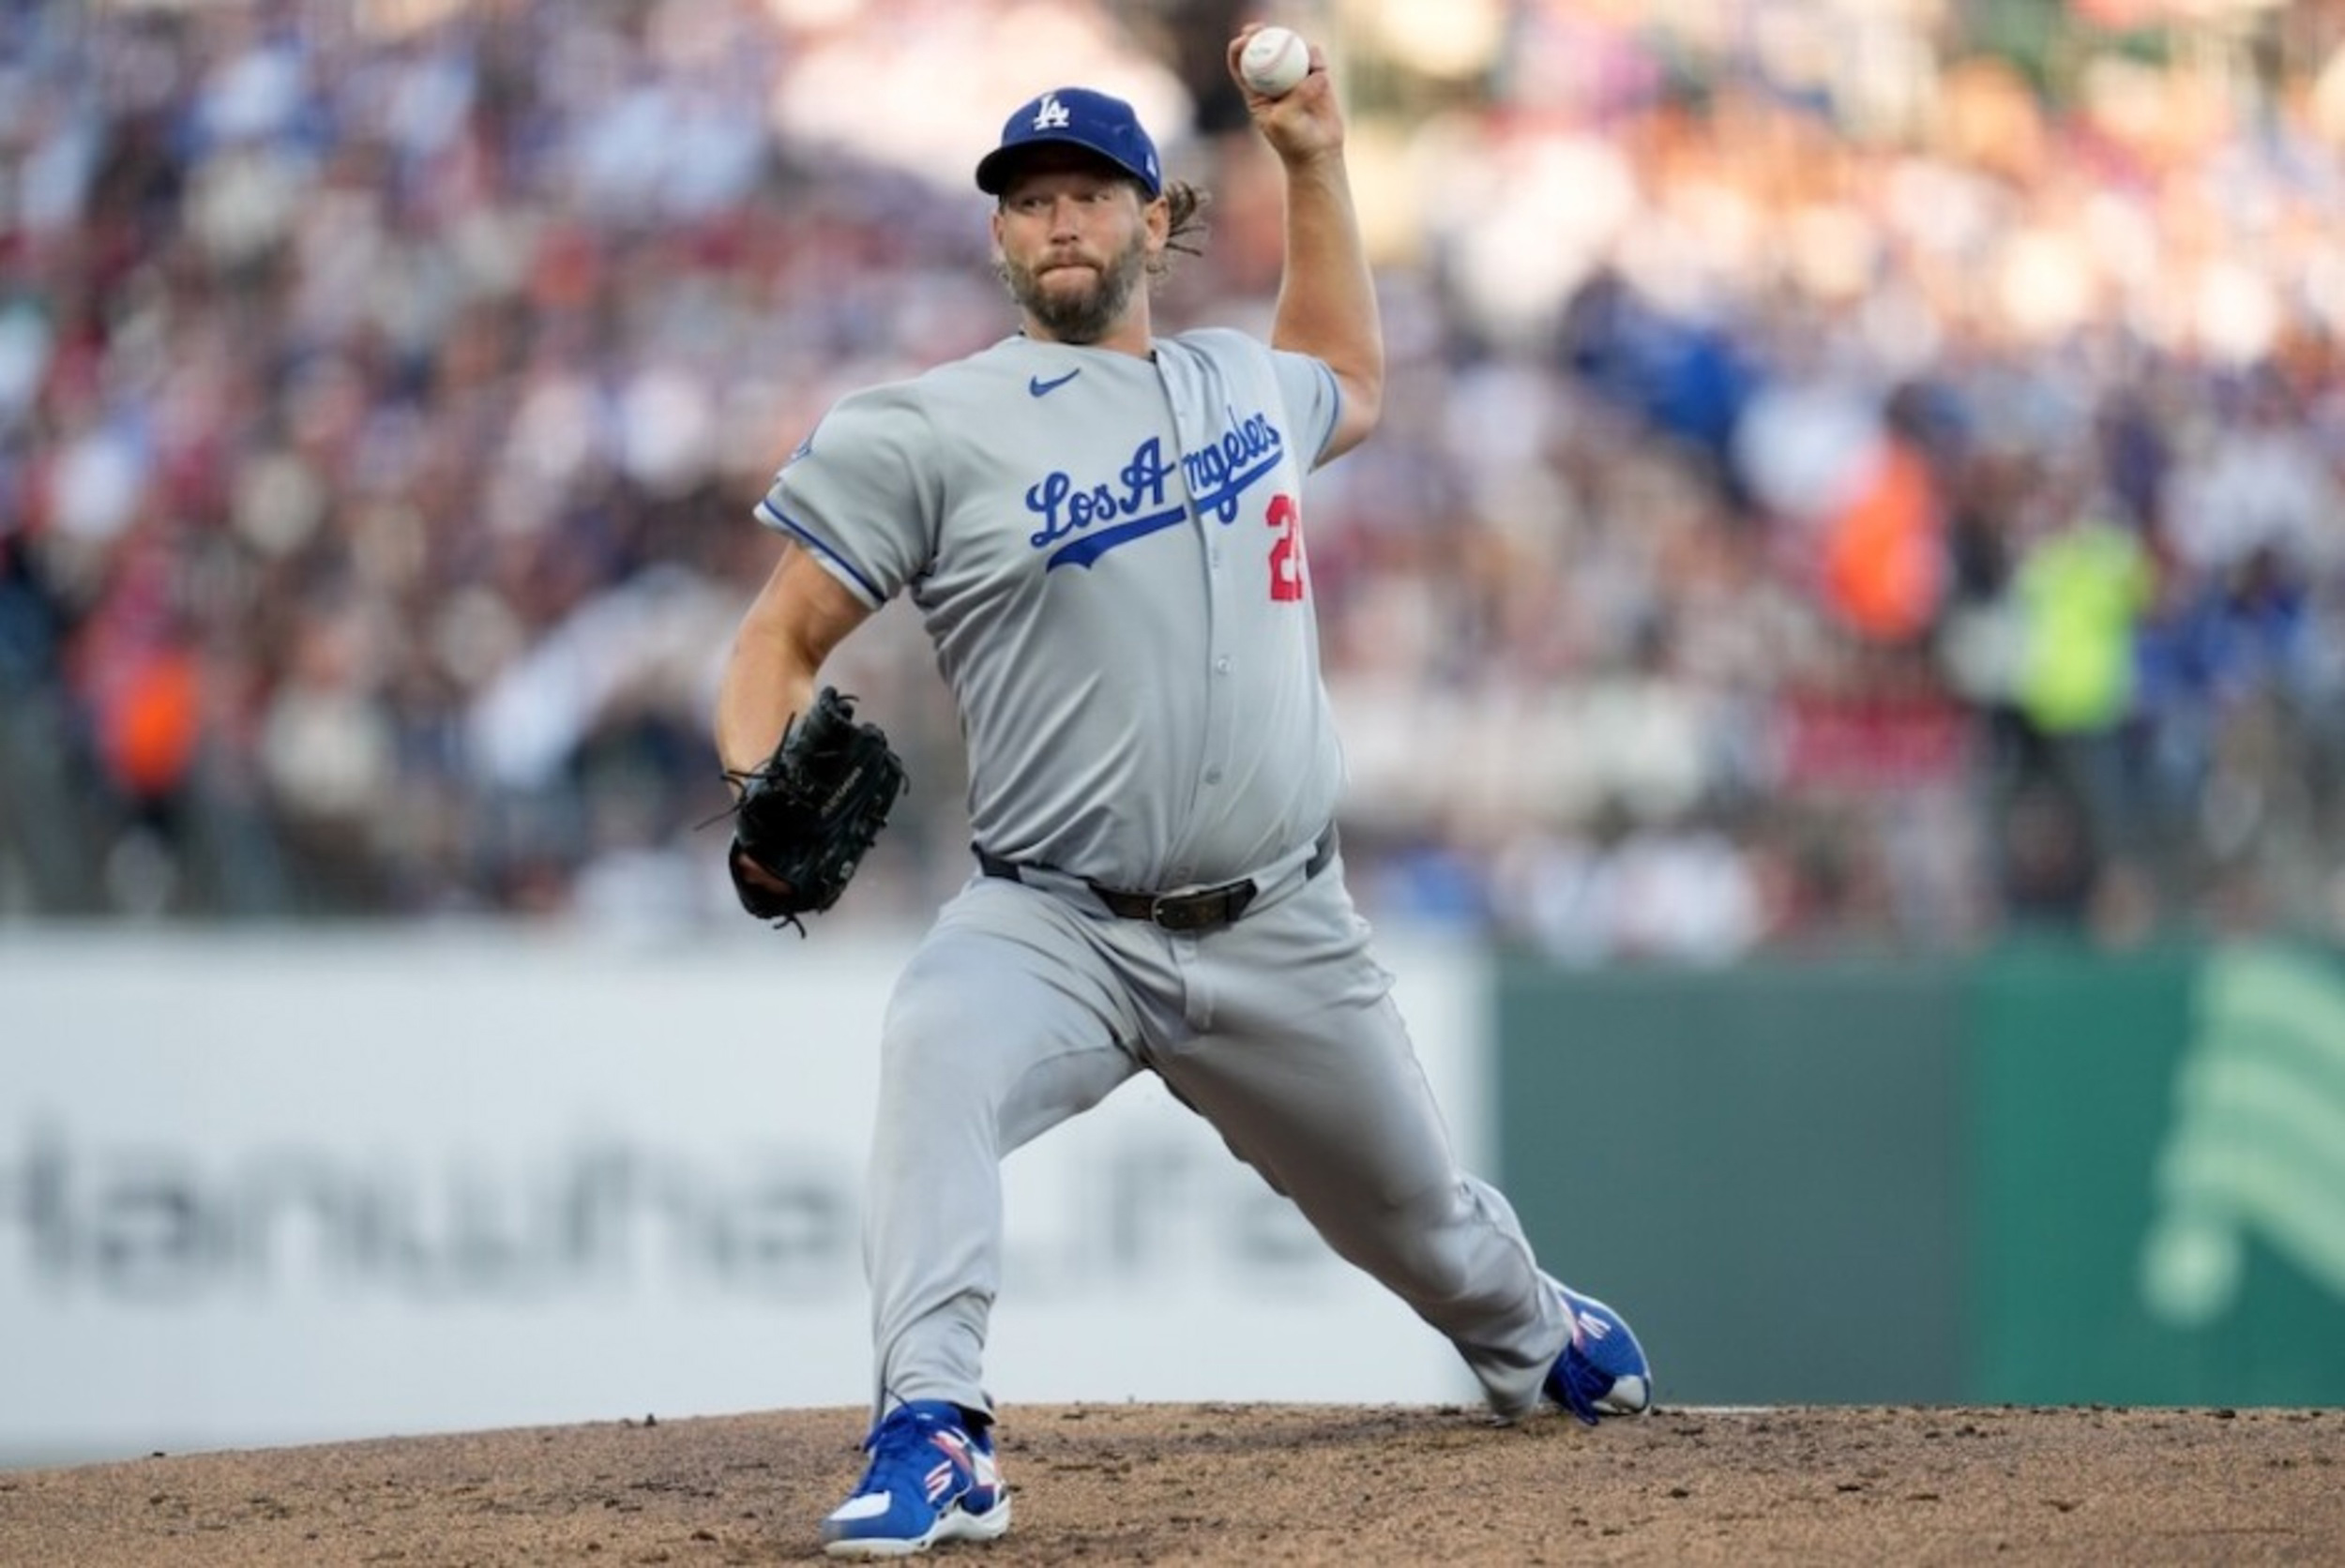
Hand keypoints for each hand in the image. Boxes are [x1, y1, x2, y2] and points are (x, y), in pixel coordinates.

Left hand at [1227, 25, 1344, 163]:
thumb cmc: (1293, 141)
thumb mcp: (1284, 121)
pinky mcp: (1316, 76)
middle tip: (1263, 29)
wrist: (1318, 153)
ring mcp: (1294, 76)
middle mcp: (1273, 79)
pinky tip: (1318, 66)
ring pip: (1291, 49)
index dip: (1239, 48)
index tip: (1244, 41)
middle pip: (1264, 48)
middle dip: (1261, 33)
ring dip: (1293, 44)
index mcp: (1255, 91)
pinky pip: (1315, 58)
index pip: (1241, 64)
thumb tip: (1314, 75)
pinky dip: (1316, 58)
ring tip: (1298, 51)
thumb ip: (1295, 97)